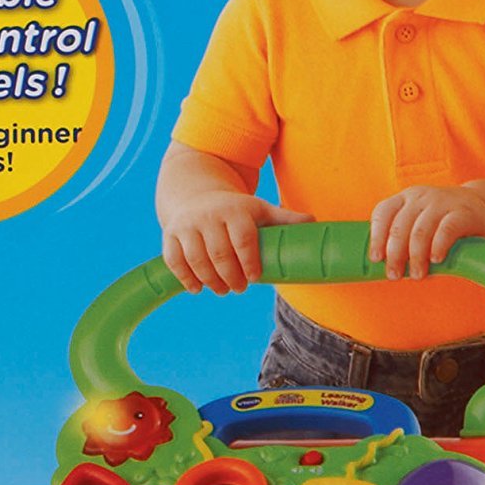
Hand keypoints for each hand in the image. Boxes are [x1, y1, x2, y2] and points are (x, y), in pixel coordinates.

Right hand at [162, 192, 310, 293]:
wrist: (196, 194)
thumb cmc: (235, 210)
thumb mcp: (260, 209)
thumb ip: (285, 218)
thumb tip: (315, 223)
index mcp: (235, 210)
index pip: (243, 240)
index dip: (249, 262)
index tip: (254, 278)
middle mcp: (209, 216)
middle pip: (219, 253)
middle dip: (230, 276)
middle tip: (239, 289)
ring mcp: (187, 225)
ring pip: (196, 259)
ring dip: (210, 280)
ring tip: (222, 290)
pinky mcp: (169, 234)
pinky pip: (175, 260)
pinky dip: (185, 277)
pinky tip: (197, 288)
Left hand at [369, 185, 484, 277]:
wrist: (480, 206)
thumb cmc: (441, 222)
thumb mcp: (419, 223)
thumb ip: (404, 239)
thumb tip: (390, 269)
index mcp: (404, 199)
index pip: (383, 213)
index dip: (376, 237)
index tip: (376, 259)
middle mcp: (420, 197)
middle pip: (400, 226)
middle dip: (395, 254)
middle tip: (394, 275)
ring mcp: (441, 202)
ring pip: (420, 230)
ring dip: (416, 256)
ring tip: (417, 275)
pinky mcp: (462, 212)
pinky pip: (446, 230)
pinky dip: (437, 247)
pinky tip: (436, 260)